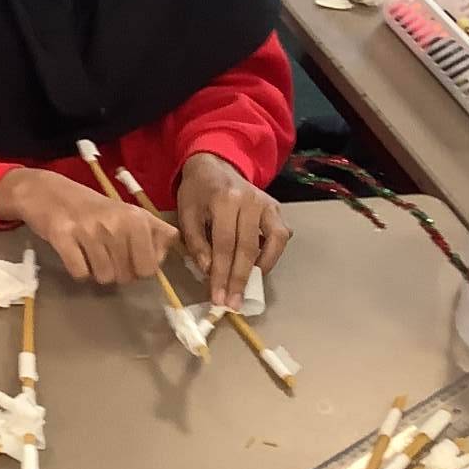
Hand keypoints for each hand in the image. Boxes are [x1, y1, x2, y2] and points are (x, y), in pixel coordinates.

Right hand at [0, 167, 175, 285]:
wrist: (46, 191)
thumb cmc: (91, 206)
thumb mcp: (127, 212)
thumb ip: (154, 231)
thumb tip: (168, 250)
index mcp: (135, 218)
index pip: (150, 267)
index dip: (138, 269)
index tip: (127, 257)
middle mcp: (115, 222)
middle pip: (126, 276)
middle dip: (116, 273)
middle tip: (104, 255)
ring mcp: (88, 229)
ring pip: (103, 277)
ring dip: (95, 271)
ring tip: (88, 252)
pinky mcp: (62, 236)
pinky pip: (79, 273)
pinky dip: (77, 270)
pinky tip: (73, 253)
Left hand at [176, 153, 290, 308]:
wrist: (214, 165)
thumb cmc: (197, 193)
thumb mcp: (186, 214)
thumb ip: (196, 243)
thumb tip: (209, 271)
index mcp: (224, 200)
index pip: (224, 245)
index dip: (221, 274)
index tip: (218, 298)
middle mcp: (250, 200)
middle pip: (248, 248)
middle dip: (240, 279)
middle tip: (233, 303)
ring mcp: (267, 203)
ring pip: (274, 241)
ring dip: (261, 268)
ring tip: (247, 287)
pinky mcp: (276, 208)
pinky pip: (281, 235)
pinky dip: (273, 254)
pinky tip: (258, 266)